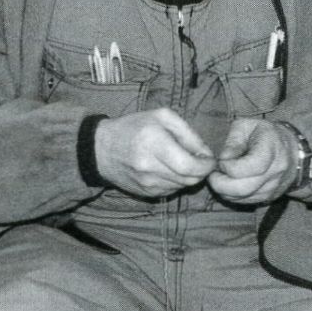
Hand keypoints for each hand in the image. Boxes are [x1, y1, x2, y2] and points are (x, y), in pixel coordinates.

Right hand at [91, 108, 215, 196]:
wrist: (102, 149)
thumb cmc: (134, 127)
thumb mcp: (162, 117)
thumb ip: (188, 133)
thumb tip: (206, 154)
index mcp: (154, 142)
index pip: (189, 166)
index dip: (206, 165)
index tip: (209, 159)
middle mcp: (149, 167)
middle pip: (189, 179)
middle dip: (201, 171)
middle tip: (199, 159)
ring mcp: (147, 183)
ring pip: (183, 186)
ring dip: (189, 176)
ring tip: (181, 161)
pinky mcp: (146, 193)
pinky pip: (172, 190)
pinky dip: (176, 181)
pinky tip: (168, 169)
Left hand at [207, 118, 299, 204]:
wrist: (292, 152)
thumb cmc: (266, 135)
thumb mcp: (248, 126)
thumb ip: (233, 141)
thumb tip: (223, 159)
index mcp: (271, 149)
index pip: (250, 167)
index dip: (229, 167)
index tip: (221, 161)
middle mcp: (275, 172)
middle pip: (244, 188)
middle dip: (220, 184)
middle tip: (212, 175)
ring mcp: (273, 187)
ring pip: (242, 198)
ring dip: (224, 191)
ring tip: (220, 178)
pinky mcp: (268, 197)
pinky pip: (245, 202)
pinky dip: (232, 195)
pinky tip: (229, 184)